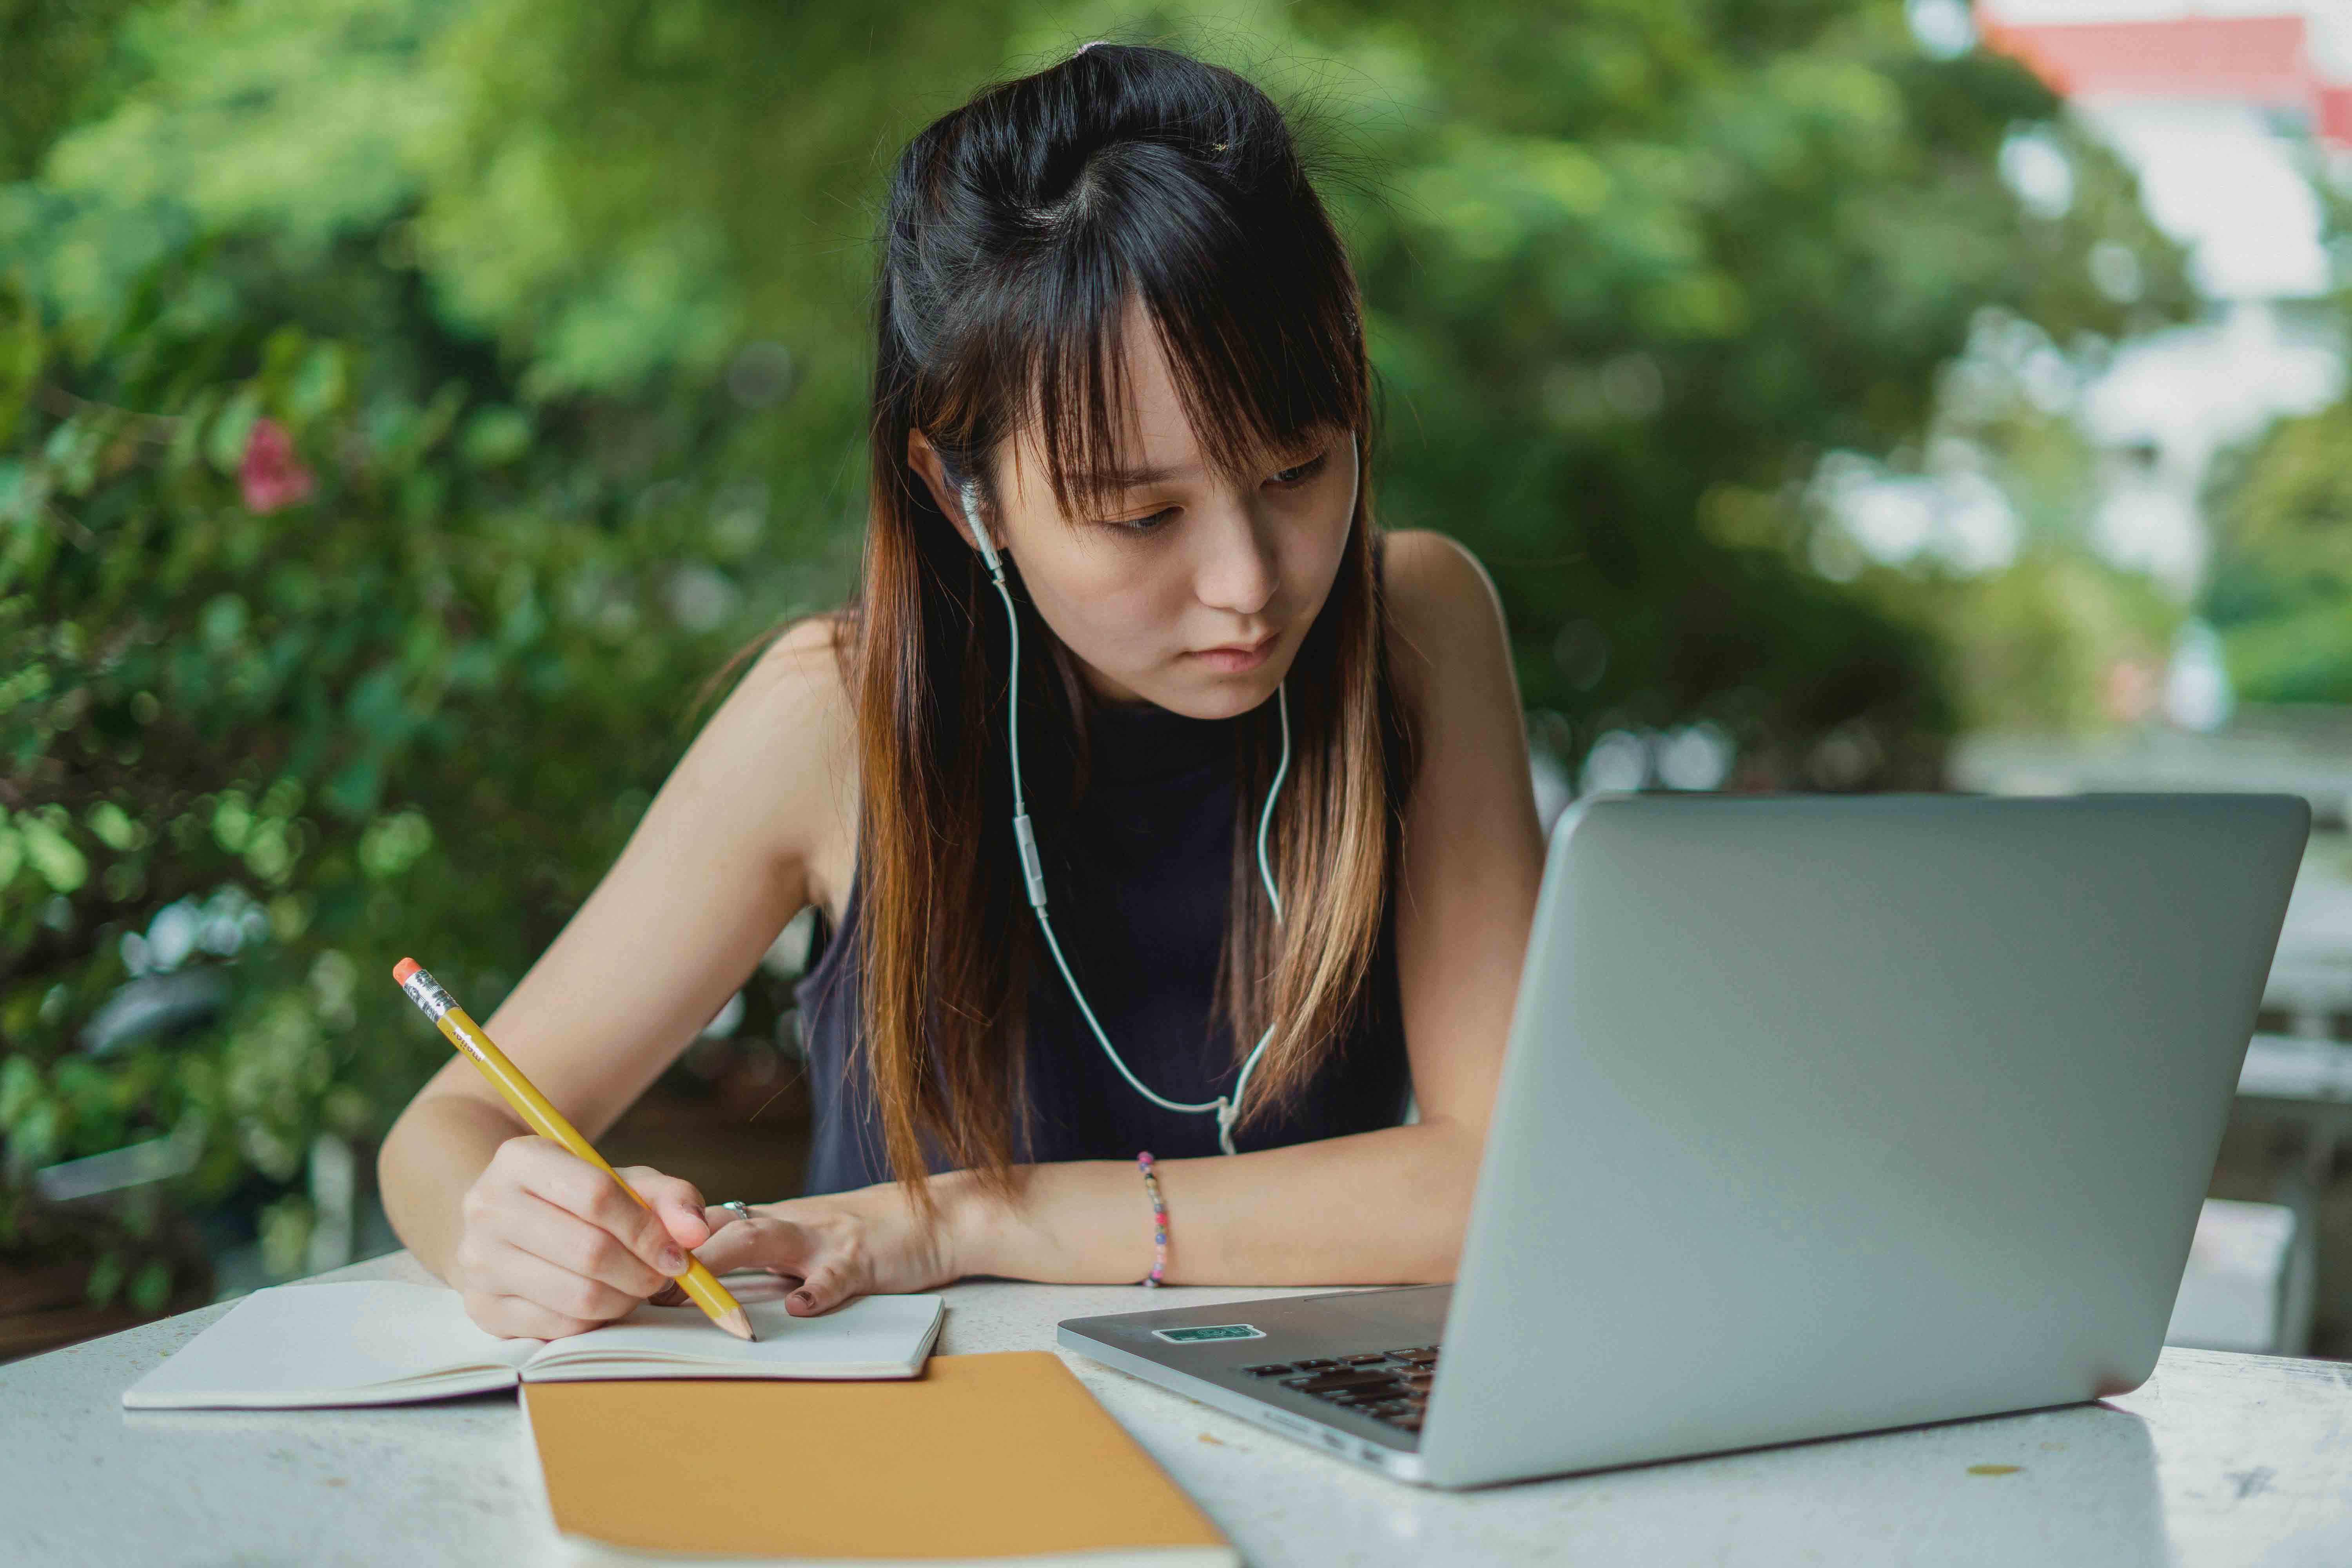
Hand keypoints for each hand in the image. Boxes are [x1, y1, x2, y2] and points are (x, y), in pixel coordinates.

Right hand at [452, 1134, 710, 1339]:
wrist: (510, 1224)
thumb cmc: (578, 1199)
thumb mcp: (626, 1183)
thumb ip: (671, 1197)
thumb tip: (695, 1233)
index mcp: (520, 1158)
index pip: (596, 1195)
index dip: (646, 1229)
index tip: (677, 1252)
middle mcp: (487, 1206)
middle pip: (589, 1251)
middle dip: (642, 1271)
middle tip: (663, 1275)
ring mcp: (478, 1261)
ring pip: (577, 1296)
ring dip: (624, 1299)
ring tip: (634, 1286)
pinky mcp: (481, 1308)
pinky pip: (560, 1327)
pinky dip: (595, 1320)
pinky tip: (601, 1300)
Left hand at [653, 1177, 964, 1316]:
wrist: (941, 1215)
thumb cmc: (871, 1231)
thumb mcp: (810, 1233)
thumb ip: (761, 1248)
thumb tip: (698, 1270)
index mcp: (777, 1220)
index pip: (710, 1221)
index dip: (668, 1238)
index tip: (626, 1259)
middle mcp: (792, 1223)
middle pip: (724, 1225)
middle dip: (678, 1249)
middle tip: (639, 1278)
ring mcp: (826, 1239)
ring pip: (765, 1239)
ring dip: (724, 1259)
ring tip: (693, 1285)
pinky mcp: (863, 1259)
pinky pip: (835, 1277)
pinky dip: (816, 1291)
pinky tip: (800, 1308)